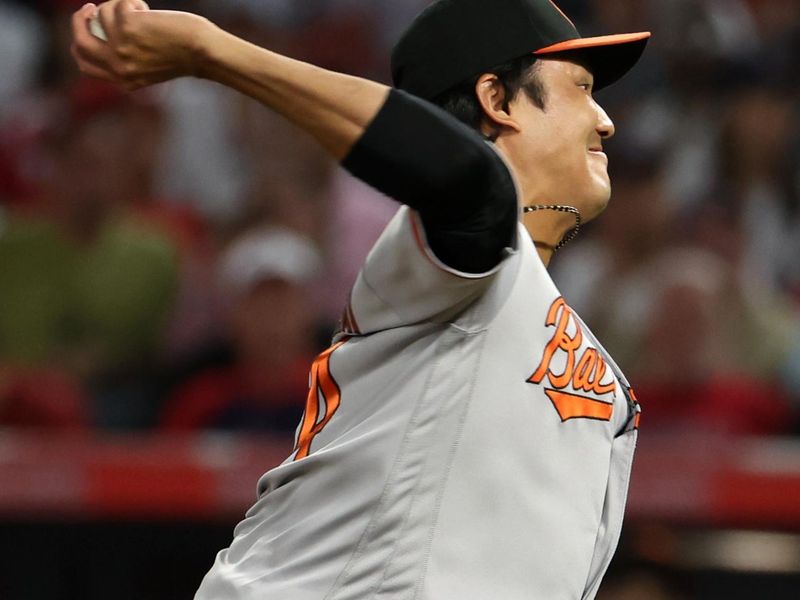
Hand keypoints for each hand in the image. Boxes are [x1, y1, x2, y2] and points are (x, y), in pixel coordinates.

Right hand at [70, 0, 213, 89]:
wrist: (202, 52)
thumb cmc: (183, 55)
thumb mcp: (149, 66)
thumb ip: (127, 59)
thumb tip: (101, 30)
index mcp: (122, 80)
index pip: (85, 64)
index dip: (80, 43)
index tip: (87, 28)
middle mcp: (118, 67)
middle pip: (79, 41)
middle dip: (79, 20)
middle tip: (91, 8)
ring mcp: (121, 47)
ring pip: (102, 15)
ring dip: (119, 6)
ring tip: (144, 13)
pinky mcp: (127, 27)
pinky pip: (118, 4)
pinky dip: (133, 2)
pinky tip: (151, 11)